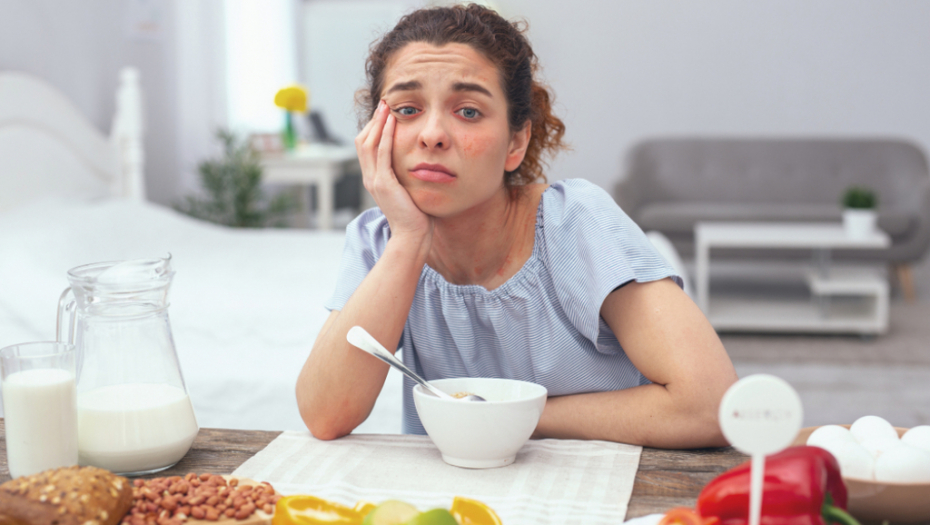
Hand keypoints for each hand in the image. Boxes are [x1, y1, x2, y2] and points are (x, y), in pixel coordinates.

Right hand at [355, 100, 431, 240]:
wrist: (412, 236)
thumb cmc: (415, 215)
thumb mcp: (407, 190)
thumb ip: (405, 176)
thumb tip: (416, 162)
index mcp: (374, 179)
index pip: (366, 147)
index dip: (373, 128)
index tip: (384, 113)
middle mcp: (370, 178)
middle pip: (363, 142)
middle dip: (373, 120)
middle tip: (384, 103)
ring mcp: (374, 181)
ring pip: (369, 144)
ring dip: (377, 123)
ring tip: (386, 106)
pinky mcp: (384, 184)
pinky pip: (382, 154)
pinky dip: (385, 136)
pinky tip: (392, 123)